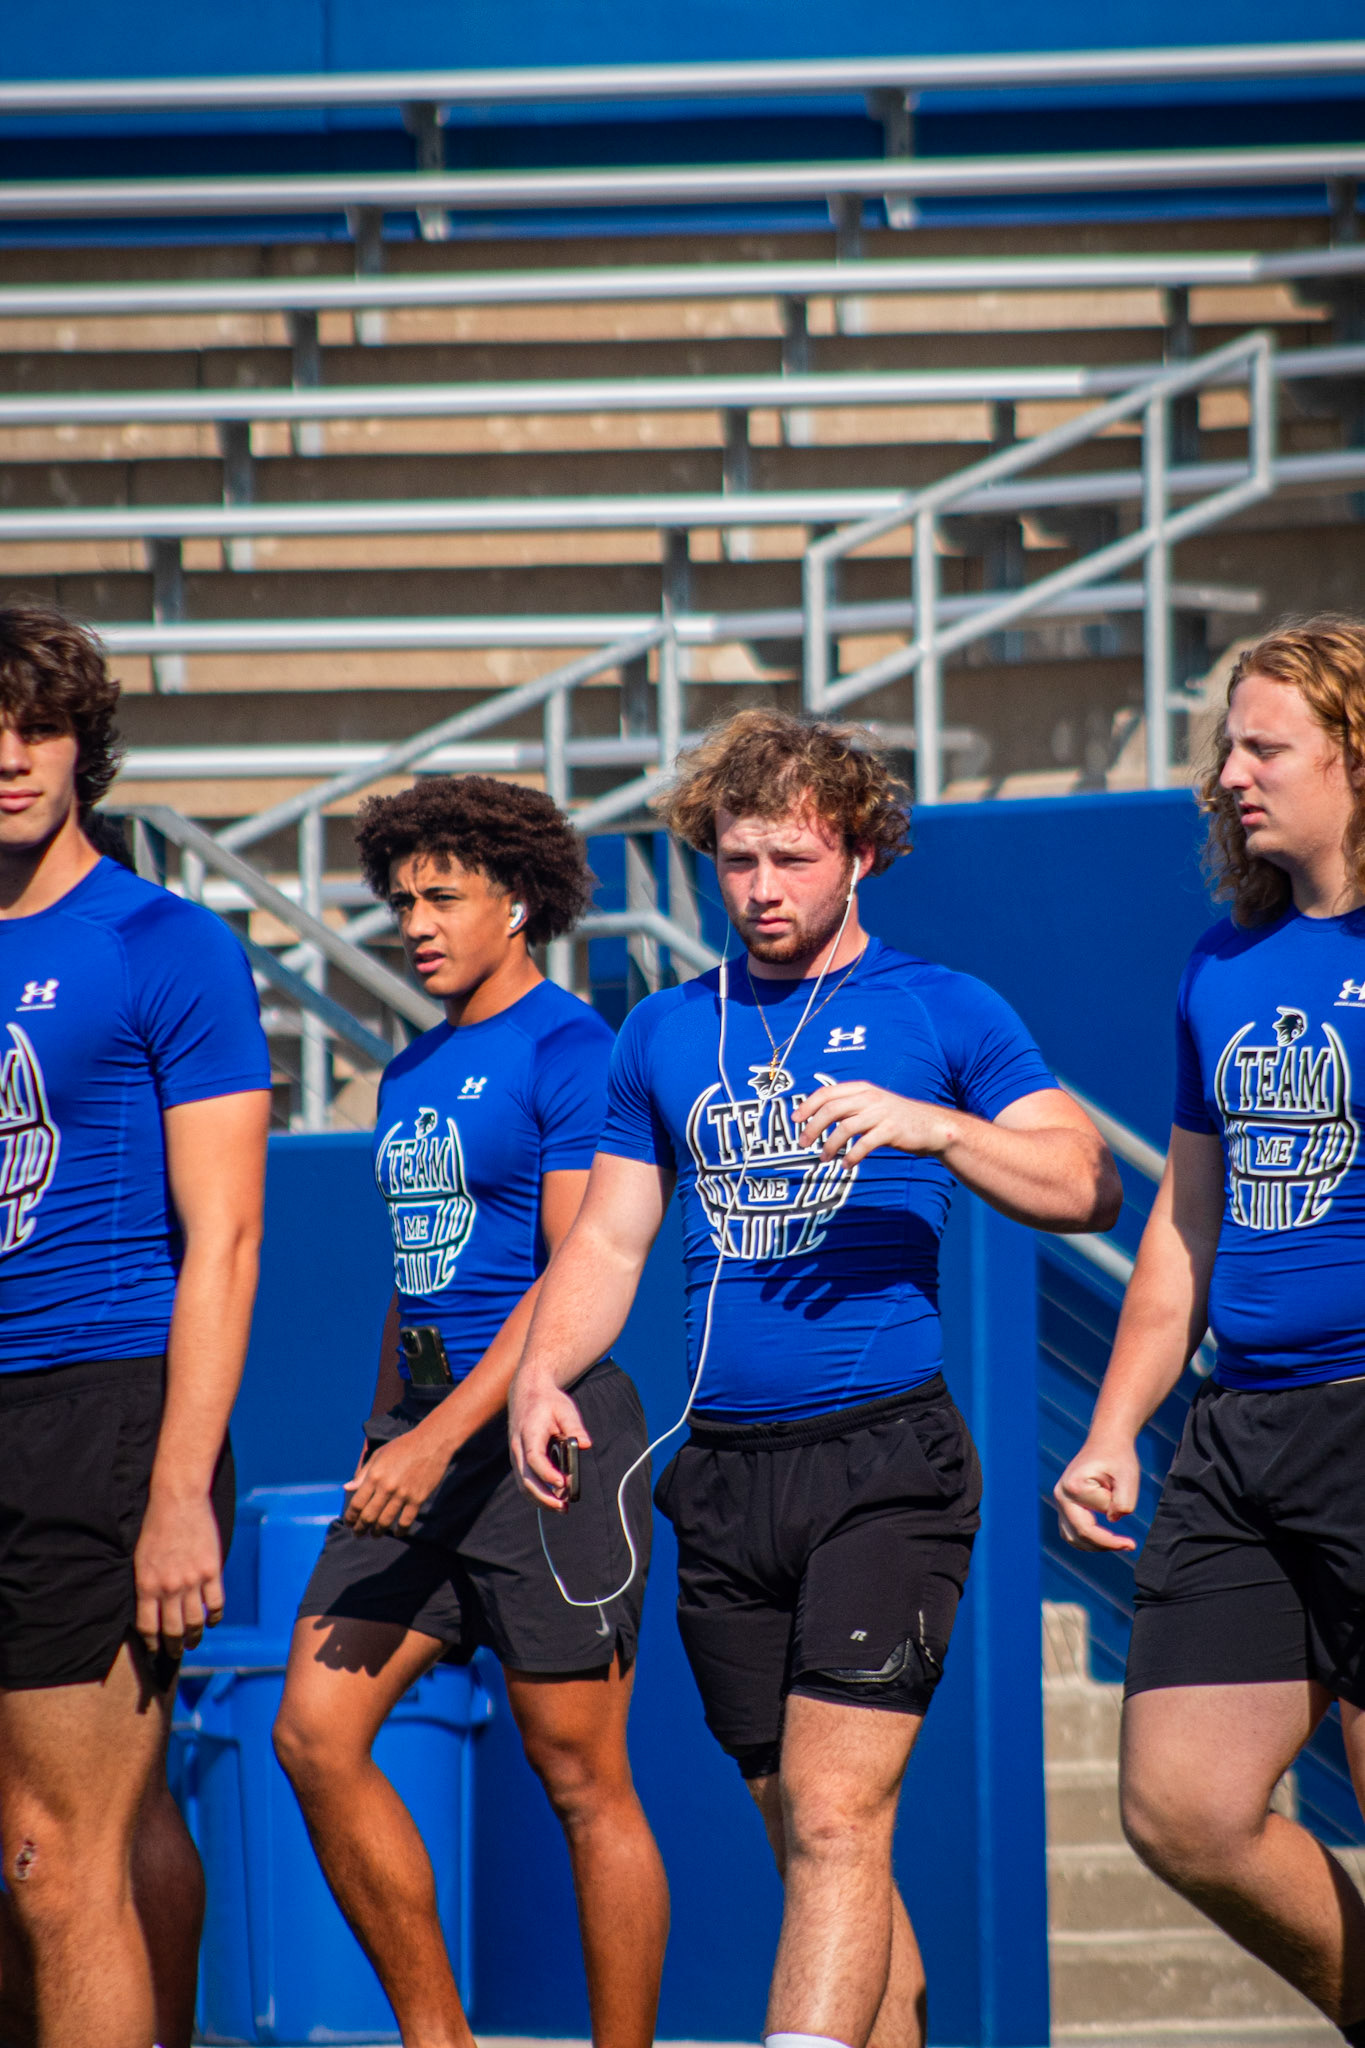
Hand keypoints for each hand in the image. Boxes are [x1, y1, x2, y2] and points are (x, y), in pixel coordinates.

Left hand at [134, 1490, 224, 1656]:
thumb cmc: (154, 1526)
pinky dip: (215, 1617)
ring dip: (194, 1637)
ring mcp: (192, 1581)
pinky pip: (216, 1603)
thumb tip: (151, 1609)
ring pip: (194, 1621)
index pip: (148, 1627)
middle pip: (172, 1630)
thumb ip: (146, 1585)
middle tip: (174, 1654)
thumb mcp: (140, 1559)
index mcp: (147, 1586)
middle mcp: (169, 1588)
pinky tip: (213, 1621)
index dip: (153, 1644)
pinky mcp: (212, 1571)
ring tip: (193, 1643)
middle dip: (173, 1647)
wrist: (177, 1500)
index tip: (155, 1651)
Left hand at [343, 1418, 457, 1534]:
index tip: (349, 1523)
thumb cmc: (403, 1447)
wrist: (432, 1442)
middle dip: (360, 1528)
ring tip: (375, 1535)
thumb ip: (363, 1474)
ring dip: (377, 1532)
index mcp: (374, 1475)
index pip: (357, 1504)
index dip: (351, 1517)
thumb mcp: (379, 1455)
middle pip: (369, 1516)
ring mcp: (403, 1494)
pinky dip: (400, 1531)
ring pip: (385, 1522)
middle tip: (358, 1534)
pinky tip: (397, 1533)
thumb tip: (347, 1488)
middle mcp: (386, 1487)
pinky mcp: (418, 1499)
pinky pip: (406, 1521)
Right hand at [508, 1371, 590, 1512]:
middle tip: (564, 1506)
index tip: (563, 1483)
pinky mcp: (518, 1461)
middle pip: (525, 1478)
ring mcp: (515, 1456)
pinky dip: (537, 1494)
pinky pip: (524, 1482)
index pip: (534, 1458)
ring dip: (540, 1500)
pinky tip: (554, 1499)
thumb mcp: (565, 1409)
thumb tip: (586, 1445)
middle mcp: (518, 1447)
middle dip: (544, 1496)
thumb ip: (575, 1427)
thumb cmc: (549, 1402)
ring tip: (562, 1508)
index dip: (547, 1473)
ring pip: (523, 1484)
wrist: (527, 1393)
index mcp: (529, 1433)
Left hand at [796, 1080, 955, 1167]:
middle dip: (812, 1127)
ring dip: (830, 1145)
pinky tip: (846, 1165)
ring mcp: (881, 1113)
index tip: (794, 1120)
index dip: (808, 1105)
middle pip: (831, 1109)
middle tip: (803, 1144)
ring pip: (846, 1127)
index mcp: (861, 1089)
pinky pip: (865, 1144)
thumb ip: (848, 1107)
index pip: (827, 1093)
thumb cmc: (895, 1117)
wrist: (931, 1126)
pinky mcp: (891, 1130)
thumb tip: (816, 1118)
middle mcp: (869, 1097)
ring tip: (824, 1159)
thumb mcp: (871, 1104)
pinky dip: (852, 1156)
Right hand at [1054, 1437, 1140, 1552]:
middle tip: (1128, 1546)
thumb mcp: (1129, 1478)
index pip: (1091, 1525)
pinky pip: (1071, 1529)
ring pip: (1071, 1536)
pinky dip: (1087, 1538)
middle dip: (1103, 1545)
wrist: (1108, 1441)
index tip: (1132, 1544)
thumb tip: (1112, 1521)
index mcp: (1074, 1487)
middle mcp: (1061, 1494)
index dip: (1113, 1538)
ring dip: (1093, 1545)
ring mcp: (1060, 1498)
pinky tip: (1106, 1537)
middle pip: (1077, 1534)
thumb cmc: (1119, 1458)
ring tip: (1116, 1543)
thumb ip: (1123, 1503)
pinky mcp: (1065, 1502)